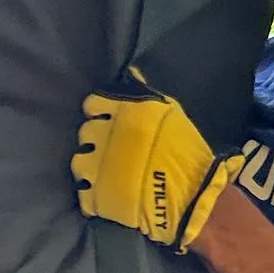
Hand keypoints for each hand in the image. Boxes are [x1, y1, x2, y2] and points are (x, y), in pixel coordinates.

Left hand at [72, 69, 244, 253]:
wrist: (194, 194)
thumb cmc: (187, 152)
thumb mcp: (170, 113)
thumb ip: (144, 95)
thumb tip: (131, 74)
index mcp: (122, 114)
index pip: (93, 105)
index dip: (98, 112)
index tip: (107, 120)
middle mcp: (105, 137)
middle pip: (85, 133)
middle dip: (95, 140)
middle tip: (111, 149)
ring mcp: (98, 169)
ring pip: (79, 162)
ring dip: (89, 166)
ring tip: (105, 173)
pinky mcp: (98, 198)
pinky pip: (83, 193)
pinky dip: (91, 193)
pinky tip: (104, 194)